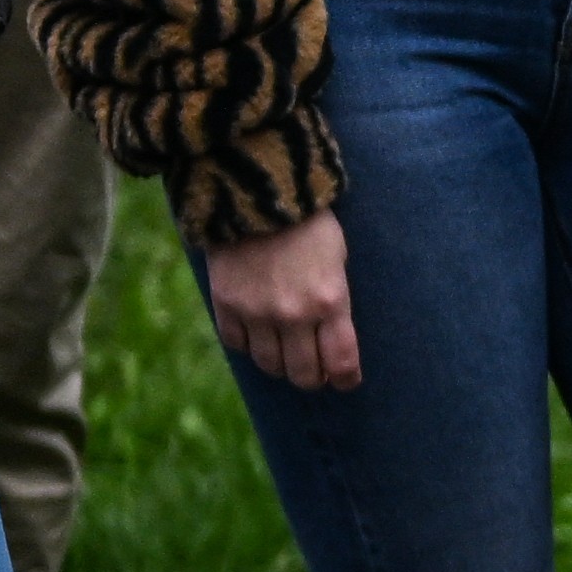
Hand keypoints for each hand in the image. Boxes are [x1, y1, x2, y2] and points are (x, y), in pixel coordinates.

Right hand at [204, 207, 358, 392]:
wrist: (257, 190)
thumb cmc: (307, 222)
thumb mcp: (337, 259)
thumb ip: (334, 302)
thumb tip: (332, 341)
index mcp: (330, 301)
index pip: (341, 363)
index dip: (345, 379)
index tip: (345, 380)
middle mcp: (294, 314)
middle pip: (304, 374)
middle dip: (313, 378)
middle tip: (314, 371)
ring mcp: (257, 312)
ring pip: (270, 365)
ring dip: (280, 364)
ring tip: (285, 352)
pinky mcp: (227, 304)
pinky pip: (238, 345)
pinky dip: (248, 344)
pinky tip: (256, 332)